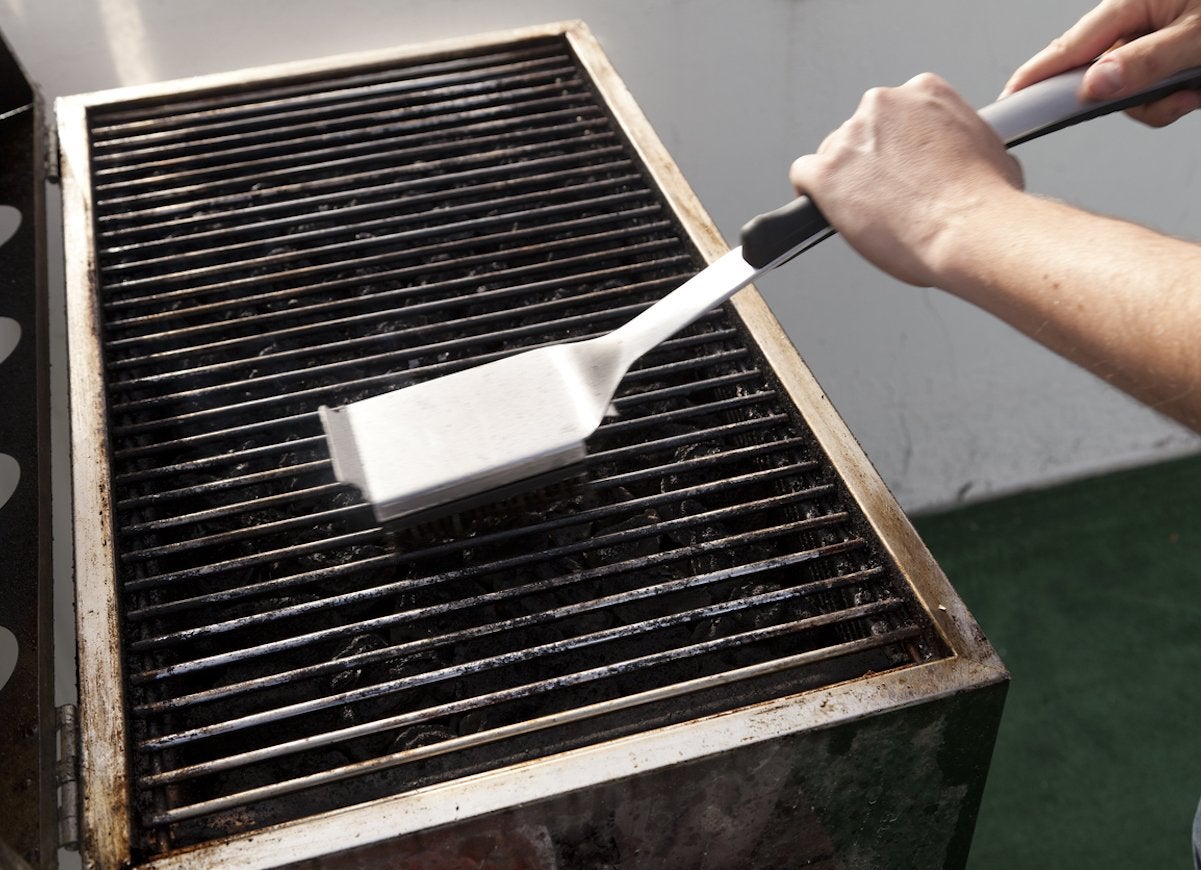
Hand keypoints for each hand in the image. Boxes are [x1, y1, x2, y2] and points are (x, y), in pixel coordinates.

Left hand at [788, 74, 1023, 287]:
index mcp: (923, 92)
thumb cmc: (986, 199)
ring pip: (832, 156)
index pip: (893, 114)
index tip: (903, 167)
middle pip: (860, 133)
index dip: (897, 147)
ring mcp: (849, 138)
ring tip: (874, 214)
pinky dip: (813, 195)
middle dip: (871, 164)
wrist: (971, 230)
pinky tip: (831, 211)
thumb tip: (956, 157)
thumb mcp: (988, 147)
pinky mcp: (824, 173)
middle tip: (890, 195)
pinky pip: (803, 176)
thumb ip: (958, 140)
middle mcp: (882, 106)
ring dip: (846, 181)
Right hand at [1001, 0, 1200, 126]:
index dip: (1038, 77)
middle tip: (1173, 95)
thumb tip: (1094, 86)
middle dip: (1129, 97)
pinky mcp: (1176, 55)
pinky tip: (1200, 87)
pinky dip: (1179, 96)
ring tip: (1199, 87)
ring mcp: (1158, 38)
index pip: (1071, 48)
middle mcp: (1140, 18)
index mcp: (1135, 2)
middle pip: (1099, 74)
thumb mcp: (1200, 38)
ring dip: (1163, 101)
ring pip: (1130, 90)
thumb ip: (1145, 63)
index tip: (1011, 102)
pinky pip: (1158, 90)